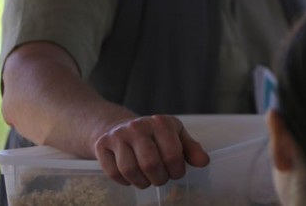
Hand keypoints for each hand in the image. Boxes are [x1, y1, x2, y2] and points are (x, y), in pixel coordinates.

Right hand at [94, 115, 209, 187]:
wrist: (119, 126)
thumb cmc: (153, 135)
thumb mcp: (175, 135)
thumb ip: (191, 149)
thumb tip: (204, 162)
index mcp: (161, 122)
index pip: (172, 153)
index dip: (177, 170)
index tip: (176, 174)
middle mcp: (138, 126)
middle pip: (151, 164)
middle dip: (160, 178)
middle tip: (162, 180)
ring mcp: (118, 135)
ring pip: (130, 170)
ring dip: (142, 182)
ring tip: (148, 180)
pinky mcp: (101, 145)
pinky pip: (113, 173)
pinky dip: (125, 181)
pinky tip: (132, 178)